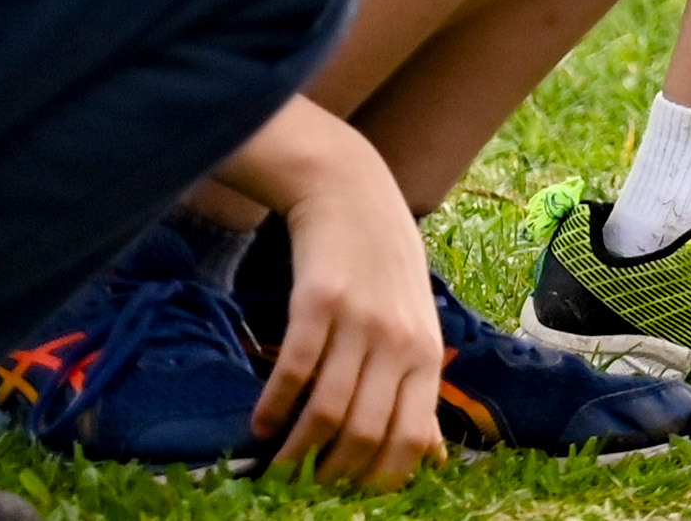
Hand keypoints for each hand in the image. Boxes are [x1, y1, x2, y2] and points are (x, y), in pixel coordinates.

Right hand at [243, 119, 444, 487]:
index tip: (346, 494)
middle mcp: (399, 342)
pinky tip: (261, 423)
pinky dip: (273, 407)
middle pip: (366, 434)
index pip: (409, 440)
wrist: (354, 199)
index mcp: (426, 356)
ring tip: (276, 463)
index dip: (375, 479)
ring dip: (296, 449)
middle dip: (330, 473)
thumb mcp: (415, 329)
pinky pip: (293, 370)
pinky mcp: (319, 303)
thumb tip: (428, 459)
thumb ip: (417, 392)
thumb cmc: (386, 275)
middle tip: (303, 485)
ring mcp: (360, 322)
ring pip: (328, 410)